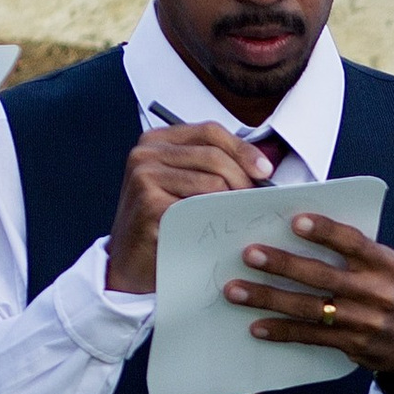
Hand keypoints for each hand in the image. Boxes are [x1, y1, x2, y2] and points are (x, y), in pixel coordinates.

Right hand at [107, 124, 269, 291]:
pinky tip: (221, 230)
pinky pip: (200, 208)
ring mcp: (144, 177)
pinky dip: (218, 218)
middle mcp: (146, 153)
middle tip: (254, 201)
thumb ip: (209, 167)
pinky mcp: (149, 204)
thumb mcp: (180, 184)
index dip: (243, 149)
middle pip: (214, 156)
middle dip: (243, 179)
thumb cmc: (159, 223)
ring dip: (233, 202)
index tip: (264, 170)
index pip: (210, 132)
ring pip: (212, 182)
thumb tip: (259, 166)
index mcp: (157, 140)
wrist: (129, 261)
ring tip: (238, 217)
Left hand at [223, 212, 393, 382]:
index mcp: (388, 265)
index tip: (295, 220)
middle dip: (281, 264)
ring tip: (236, 290)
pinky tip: (257, 326)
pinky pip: (311, 337)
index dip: (324, 231)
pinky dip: (282, 331)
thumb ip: (359, 254)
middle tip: (249, 254)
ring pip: (309, 309)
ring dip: (269, 298)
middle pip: (322, 276)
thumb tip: (306, 232)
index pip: (354, 243)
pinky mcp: (353, 345)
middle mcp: (377, 293)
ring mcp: (364, 322)